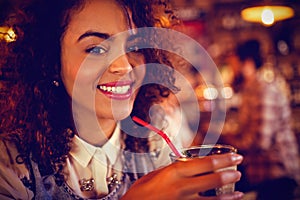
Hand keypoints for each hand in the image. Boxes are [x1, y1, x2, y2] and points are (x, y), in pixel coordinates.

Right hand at [121, 153, 242, 199]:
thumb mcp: (155, 175)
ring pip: (214, 199)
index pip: (206, 163)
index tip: (236, 156)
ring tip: (239, 191)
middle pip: (213, 179)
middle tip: (239, 170)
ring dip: (229, 195)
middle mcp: (182, 187)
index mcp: (174, 172)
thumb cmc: (140, 193)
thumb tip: (187, 167)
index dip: (224, 159)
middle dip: (229, 173)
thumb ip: (173, 171)